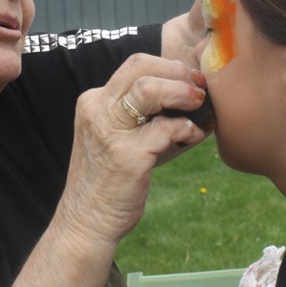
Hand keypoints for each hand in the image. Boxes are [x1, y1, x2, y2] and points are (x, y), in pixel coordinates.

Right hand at [55, 54, 207, 246]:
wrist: (87, 221)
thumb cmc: (110, 180)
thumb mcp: (117, 138)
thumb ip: (143, 117)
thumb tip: (191, 97)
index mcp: (94, 102)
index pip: (134, 66)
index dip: (167, 67)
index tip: (189, 79)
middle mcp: (98, 110)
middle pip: (139, 65)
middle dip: (176, 71)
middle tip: (197, 86)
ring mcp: (110, 131)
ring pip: (149, 88)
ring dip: (181, 92)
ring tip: (198, 102)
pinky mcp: (127, 155)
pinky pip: (165, 128)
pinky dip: (187, 127)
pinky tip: (194, 134)